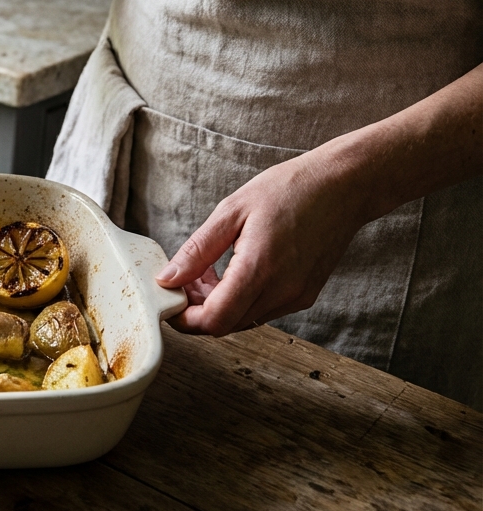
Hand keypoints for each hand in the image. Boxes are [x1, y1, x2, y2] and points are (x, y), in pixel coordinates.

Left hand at [156, 151, 368, 334]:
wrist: (342, 186)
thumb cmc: (288, 190)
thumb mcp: (231, 211)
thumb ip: (196, 251)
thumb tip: (167, 279)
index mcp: (260, 269)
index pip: (215, 320)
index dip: (185, 318)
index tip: (170, 300)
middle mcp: (282, 292)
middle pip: (226, 325)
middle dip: (197, 309)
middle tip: (186, 279)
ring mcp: (297, 297)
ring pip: (243, 320)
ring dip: (218, 305)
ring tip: (209, 272)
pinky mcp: (305, 295)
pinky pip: (262, 311)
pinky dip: (241, 300)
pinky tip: (234, 272)